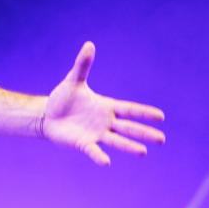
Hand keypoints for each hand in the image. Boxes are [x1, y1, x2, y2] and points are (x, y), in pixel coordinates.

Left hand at [42, 41, 165, 165]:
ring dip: (128, 147)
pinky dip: (99, 156)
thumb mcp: (73, 81)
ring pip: (116, 141)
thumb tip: (89, 44)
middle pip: (128, 128)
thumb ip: (82, 65)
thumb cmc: (63, 98)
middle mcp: (105, 122)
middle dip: (144, 133)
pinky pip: (93, 151)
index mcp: (106, 107)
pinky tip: (106, 162)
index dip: (143, 113)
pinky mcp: (83, 143)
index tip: (161, 116)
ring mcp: (95, 134)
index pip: (129, 109)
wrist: (47, 115)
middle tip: (162, 139)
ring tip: (143, 152)